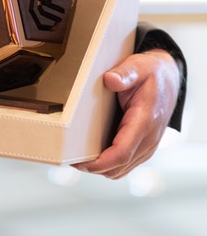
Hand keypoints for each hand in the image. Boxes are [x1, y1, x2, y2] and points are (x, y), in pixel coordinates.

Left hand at [73, 49, 180, 178]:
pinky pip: (125, 163)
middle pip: (119, 166)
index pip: (122, 152)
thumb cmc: (150, 74)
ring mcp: (147, 145)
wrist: (167, 79)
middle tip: (69, 159)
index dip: (100, 162)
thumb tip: (110, 80)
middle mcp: (148, 139)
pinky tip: (92, 154)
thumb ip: (124, 73)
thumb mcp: (137, 67)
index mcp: (144, 121)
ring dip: (100, 168)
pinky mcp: (142, 146)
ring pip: (122, 169)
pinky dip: (109, 164)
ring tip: (77, 158)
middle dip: (94, 167)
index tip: (80, 162)